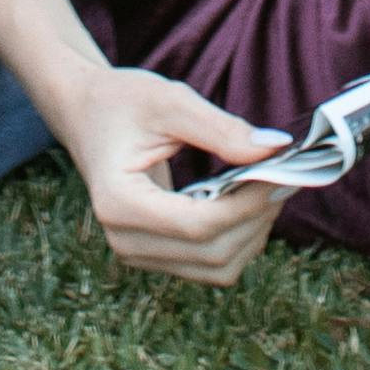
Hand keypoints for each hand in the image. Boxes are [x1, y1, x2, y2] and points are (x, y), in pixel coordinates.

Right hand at [63, 65, 295, 283]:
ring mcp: (138, 254)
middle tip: (283, 176)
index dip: (247, 204)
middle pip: (213, 253)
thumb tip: (275, 150)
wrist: (86, 114)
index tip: (280, 172)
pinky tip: (245, 202)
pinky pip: (209, 264)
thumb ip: (222, 129)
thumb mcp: (170, 101)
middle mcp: (125, 240)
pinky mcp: (154, 255)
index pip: (200, 225)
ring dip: (252, 233)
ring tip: (266, 187)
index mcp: (119, 203)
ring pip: (217, 268)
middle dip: (257, 218)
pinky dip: (238, 239)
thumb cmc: (121, 102)